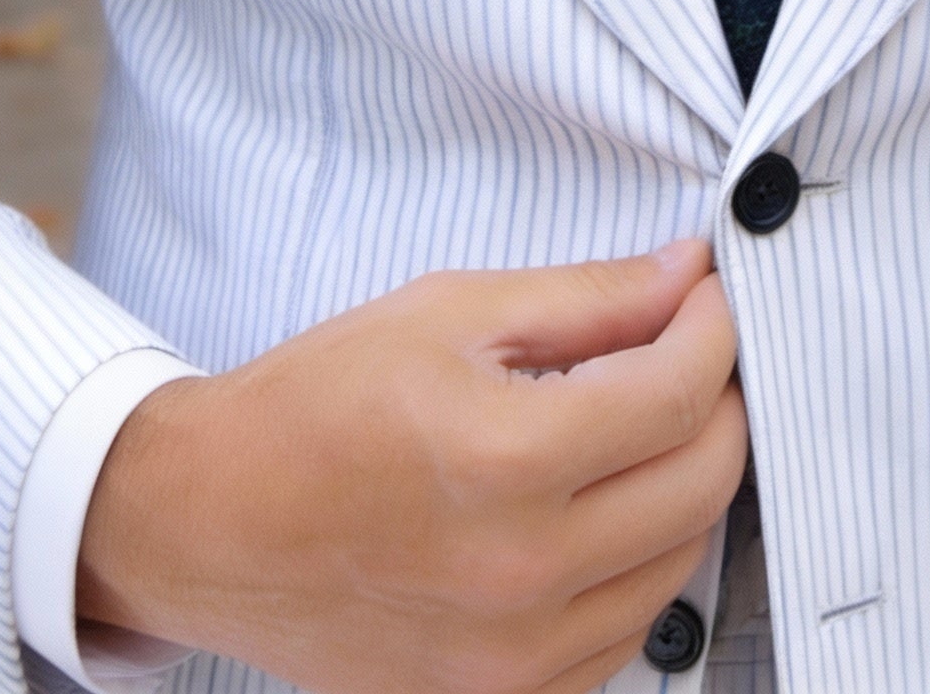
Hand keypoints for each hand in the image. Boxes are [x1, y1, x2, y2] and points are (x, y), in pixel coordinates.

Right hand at [78, 240, 746, 693]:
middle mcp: (519, 574)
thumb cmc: (317, 405)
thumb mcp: (451, 312)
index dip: (714, 331)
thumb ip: (588, 297)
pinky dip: (641, 563)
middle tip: (692, 350)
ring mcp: (511, 660)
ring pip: (678, 564)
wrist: (209, 521)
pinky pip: (624, 635)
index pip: (677, 395)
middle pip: (702, 484)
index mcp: (505, 461)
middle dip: (720, 400)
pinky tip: (606, 508)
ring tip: (648, 423)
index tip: (706, 298)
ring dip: (688, 481)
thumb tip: (686, 275)